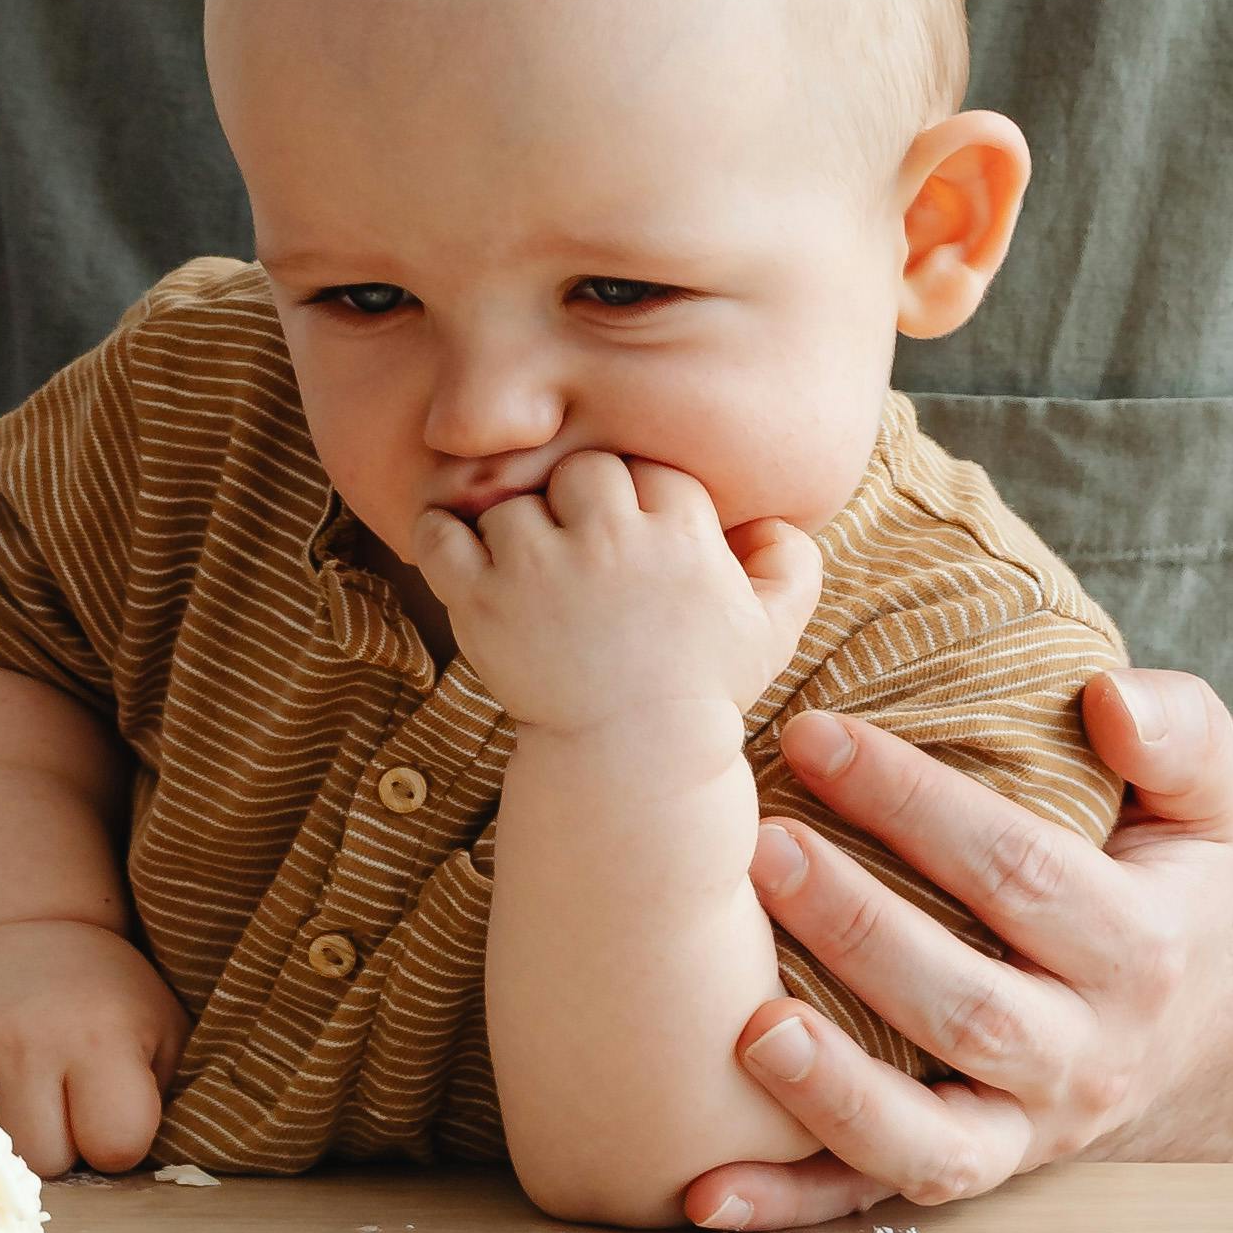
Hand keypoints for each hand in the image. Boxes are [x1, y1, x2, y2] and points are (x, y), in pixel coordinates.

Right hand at [0, 915, 180, 1180]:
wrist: (16, 937)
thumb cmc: (104, 994)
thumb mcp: (160, 1028)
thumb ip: (160, 1098)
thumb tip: (140, 1168)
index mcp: (97, 1036)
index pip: (117, 1145)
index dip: (120, 1138)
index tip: (112, 1107)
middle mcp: (24, 1044)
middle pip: (49, 1164)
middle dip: (64, 1146)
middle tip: (65, 1101)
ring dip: (17, 1143)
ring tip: (28, 1097)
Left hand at [422, 452, 823, 741]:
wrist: (632, 763)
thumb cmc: (698, 692)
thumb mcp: (770, 633)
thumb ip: (791, 566)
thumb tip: (772, 519)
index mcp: (679, 537)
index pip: (652, 470)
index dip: (643, 502)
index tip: (636, 542)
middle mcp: (609, 542)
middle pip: (582, 469)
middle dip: (581, 505)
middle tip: (581, 552)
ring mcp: (539, 569)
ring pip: (513, 501)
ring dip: (517, 533)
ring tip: (534, 578)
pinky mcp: (482, 599)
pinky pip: (440, 532)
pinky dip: (442, 535)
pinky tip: (465, 557)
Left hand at [682, 659, 1232, 1230]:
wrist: (1184, 1025)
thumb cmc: (1155, 879)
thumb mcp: (1201, 801)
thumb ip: (1182, 734)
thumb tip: (1112, 701)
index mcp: (1141, 950)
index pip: (1023, 873)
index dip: (919, 805)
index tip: (814, 733)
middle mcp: (1085, 1056)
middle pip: (971, 1006)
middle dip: (861, 928)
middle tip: (758, 847)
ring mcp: (1020, 1130)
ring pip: (931, 1136)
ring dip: (836, 1089)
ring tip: (748, 1024)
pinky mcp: (959, 1175)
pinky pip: (869, 1205)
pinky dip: (788, 1206)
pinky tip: (702, 1189)